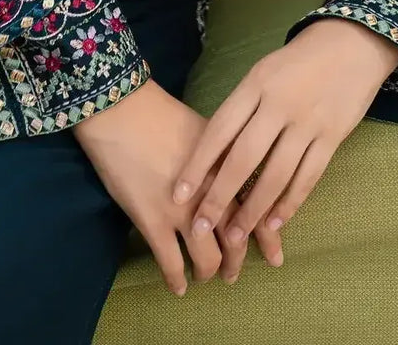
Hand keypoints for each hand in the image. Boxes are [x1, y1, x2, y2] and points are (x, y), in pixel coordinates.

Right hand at [72, 76, 256, 295]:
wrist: (122, 111)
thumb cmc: (162, 115)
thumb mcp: (205, 131)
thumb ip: (224, 157)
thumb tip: (235, 178)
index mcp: (228, 167)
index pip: (257, 209)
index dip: (267, 236)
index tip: (275, 255)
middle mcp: (212, 193)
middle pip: (236, 239)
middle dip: (237, 262)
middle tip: (233, 274)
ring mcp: (183, 211)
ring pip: (209, 258)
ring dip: (209, 273)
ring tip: (205, 277)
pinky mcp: (153, 221)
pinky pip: (171, 263)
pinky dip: (177, 280)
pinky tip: (178, 287)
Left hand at [171, 19, 397, 280]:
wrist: (352, 43)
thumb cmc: (297, 61)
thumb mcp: (263, 72)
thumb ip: (243, 107)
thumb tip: (214, 154)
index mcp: (256, 84)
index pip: (219, 129)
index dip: (197, 164)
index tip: (178, 194)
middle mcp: (279, 104)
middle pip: (244, 158)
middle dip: (220, 196)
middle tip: (202, 227)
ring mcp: (308, 122)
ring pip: (276, 175)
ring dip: (253, 210)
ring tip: (236, 236)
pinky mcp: (333, 137)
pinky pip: (308, 177)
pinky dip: (290, 203)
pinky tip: (274, 223)